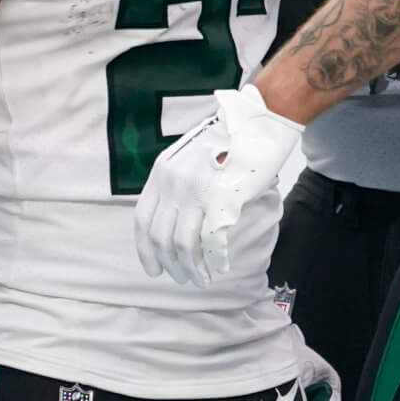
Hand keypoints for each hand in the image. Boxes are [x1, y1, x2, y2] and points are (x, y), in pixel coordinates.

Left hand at [132, 84, 302, 285]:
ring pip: (183, 243)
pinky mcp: (221, 197)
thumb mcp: (188, 159)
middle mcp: (173, 182)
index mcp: (161, 172)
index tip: (154, 269)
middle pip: (161, 237)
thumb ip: (176, 186)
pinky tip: (219, 267)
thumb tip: (173, 223)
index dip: (146, 250)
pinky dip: (214, 259)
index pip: (142, 220)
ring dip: (191, 268)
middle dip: (170, 264)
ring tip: (200, 279)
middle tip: (182, 279)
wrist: (257, 121)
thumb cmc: (227, 141)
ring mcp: (196, 190)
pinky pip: (211, 240)